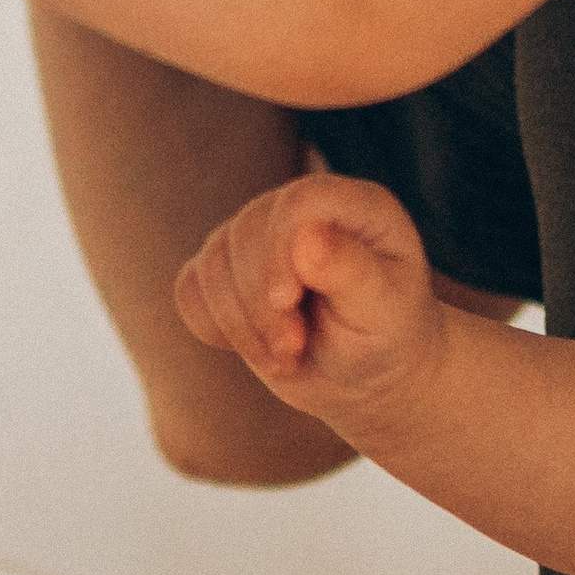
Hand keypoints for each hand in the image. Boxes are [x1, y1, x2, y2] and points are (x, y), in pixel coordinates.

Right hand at [174, 169, 446, 442]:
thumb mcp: (384, 310)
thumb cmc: (385, 337)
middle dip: (260, 303)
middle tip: (293, 349)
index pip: (297, 199)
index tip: (286, 303)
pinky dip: (213, 327)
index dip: (280, 248)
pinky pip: (189, 290)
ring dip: (240, 325)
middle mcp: (300, 210)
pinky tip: (254, 347)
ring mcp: (259, 237)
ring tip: (285, 357)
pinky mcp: (227, 272)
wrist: (363, 375)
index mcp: (354, 204)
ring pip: (211, 264)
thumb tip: (307, 236)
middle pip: (246, 231)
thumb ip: (351, 270)